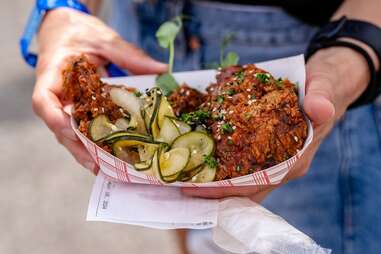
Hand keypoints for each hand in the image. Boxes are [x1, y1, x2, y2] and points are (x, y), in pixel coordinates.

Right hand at [32, 8, 166, 173]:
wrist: (67, 29)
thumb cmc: (79, 31)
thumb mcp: (103, 38)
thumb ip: (128, 55)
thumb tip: (161, 71)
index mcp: (53, 73)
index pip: (43, 100)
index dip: (55, 119)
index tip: (72, 131)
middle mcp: (56, 93)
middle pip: (58, 125)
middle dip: (77, 146)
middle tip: (98, 164)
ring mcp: (65, 103)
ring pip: (70, 131)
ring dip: (86, 150)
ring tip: (105, 167)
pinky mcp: (77, 107)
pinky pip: (82, 126)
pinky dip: (94, 140)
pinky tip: (109, 153)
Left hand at [182, 47, 369, 200]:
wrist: (324, 88)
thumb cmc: (322, 89)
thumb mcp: (323, 88)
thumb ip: (322, 98)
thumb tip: (320, 109)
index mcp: (296, 160)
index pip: (257, 183)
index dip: (225, 189)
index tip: (195, 188)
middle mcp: (282, 168)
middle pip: (242, 189)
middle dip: (211, 191)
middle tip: (178, 185)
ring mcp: (273, 162)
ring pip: (239, 181)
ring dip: (212, 182)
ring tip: (181, 177)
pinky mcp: (264, 152)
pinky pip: (240, 165)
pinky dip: (219, 166)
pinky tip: (198, 157)